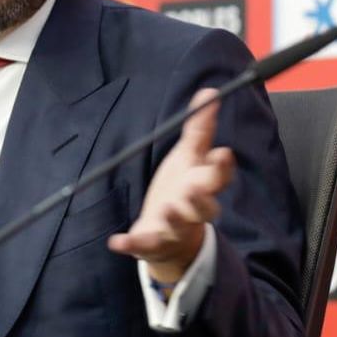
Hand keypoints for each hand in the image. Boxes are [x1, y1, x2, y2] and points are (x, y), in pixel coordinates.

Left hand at [108, 88, 235, 282]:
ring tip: (165, 208)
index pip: (220, 177)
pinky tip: (115, 241)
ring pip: (178, 227)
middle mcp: (194, 210)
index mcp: (204, 185)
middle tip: (192, 187)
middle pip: (204, 207)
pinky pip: (142, 246)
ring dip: (173, 218)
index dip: (222, 167)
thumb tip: (209, 91)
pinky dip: (129, 245)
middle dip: (199, 199)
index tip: (222, 154)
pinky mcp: (152, 244)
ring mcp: (174, 229)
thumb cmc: (184, 187)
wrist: (170, 235)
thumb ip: (200, 128)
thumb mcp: (189, 156)